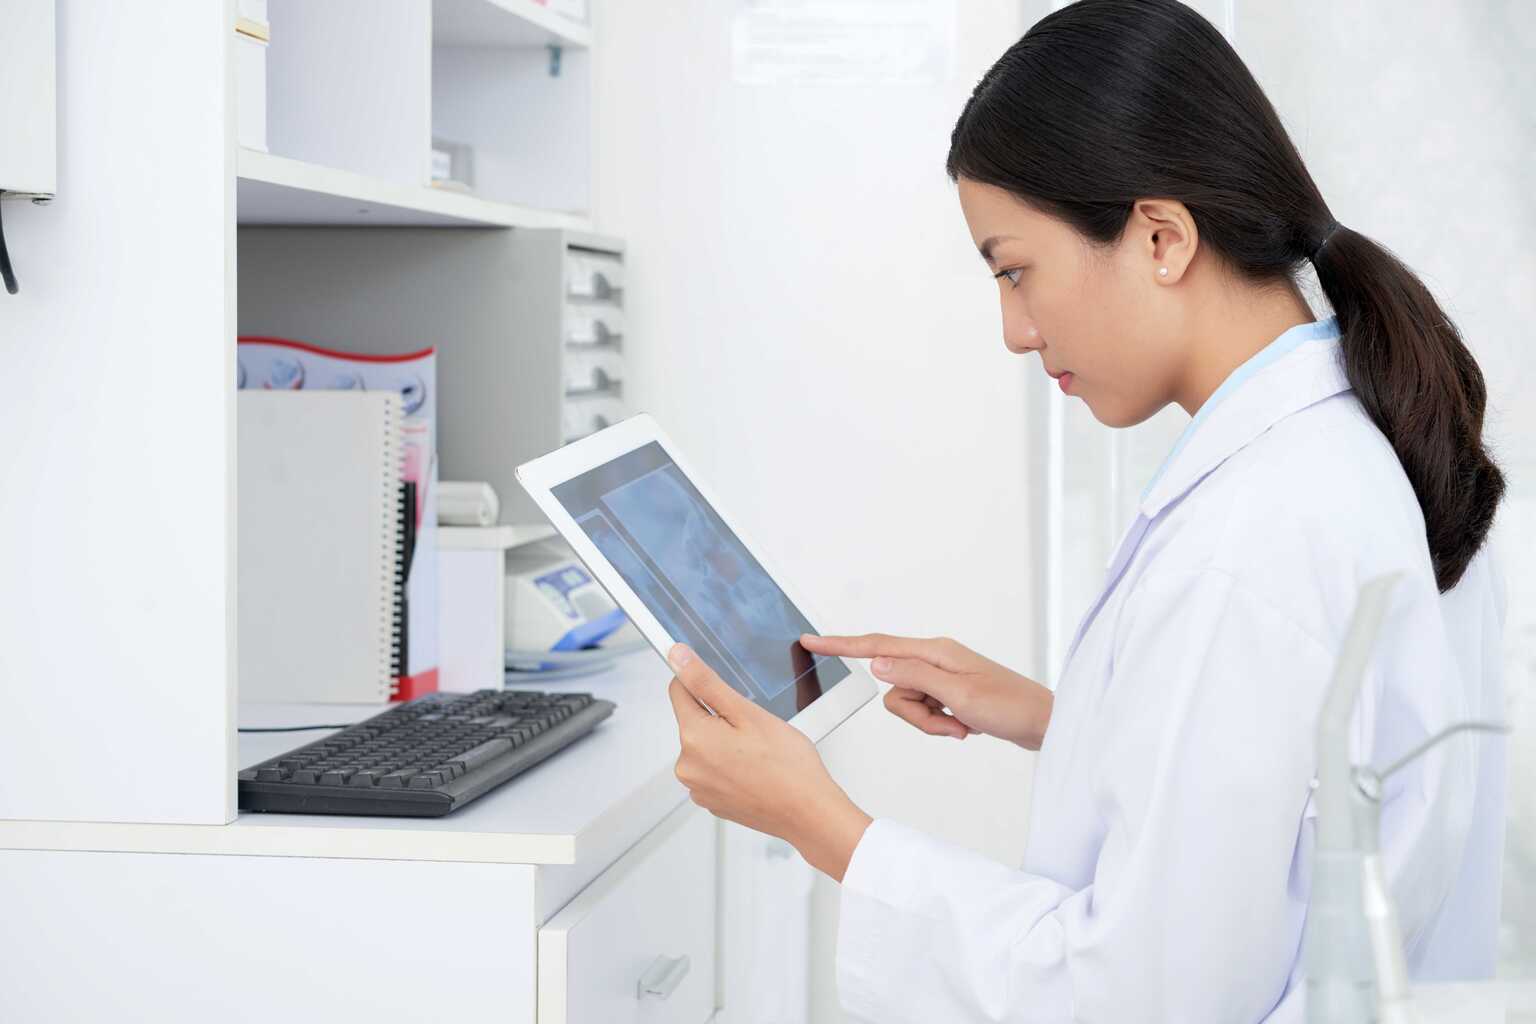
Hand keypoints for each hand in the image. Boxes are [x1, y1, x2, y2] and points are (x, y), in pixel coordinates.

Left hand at [666, 644, 871, 881]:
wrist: (808, 813)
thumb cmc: (787, 766)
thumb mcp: (747, 712)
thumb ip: (706, 682)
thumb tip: (677, 657)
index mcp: (693, 738)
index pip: (679, 690)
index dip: (703, 683)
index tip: (726, 690)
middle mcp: (687, 766)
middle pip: (694, 721)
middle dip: (721, 718)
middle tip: (755, 730)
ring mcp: (698, 788)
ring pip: (706, 747)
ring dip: (726, 743)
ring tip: (759, 754)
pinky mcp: (711, 802)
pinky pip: (714, 771)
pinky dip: (731, 767)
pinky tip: (756, 771)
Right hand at [799, 632, 1051, 749]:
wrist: (1042, 722)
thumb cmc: (1009, 706)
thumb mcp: (959, 694)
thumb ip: (914, 677)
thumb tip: (876, 664)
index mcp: (935, 651)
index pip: (877, 646)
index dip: (842, 645)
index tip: (811, 641)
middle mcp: (935, 659)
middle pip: (893, 687)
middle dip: (915, 714)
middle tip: (950, 721)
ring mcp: (941, 678)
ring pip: (907, 704)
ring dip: (931, 724)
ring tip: (962, 726)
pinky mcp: (948, 694)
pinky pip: (924, 713)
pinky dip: (941, 726)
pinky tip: (966, 727)